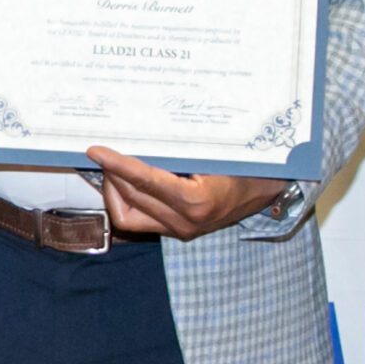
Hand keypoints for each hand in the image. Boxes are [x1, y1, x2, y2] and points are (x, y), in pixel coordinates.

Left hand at [84, 149, 284, 240]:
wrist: (269, 191)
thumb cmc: (247, 166)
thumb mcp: (217, 153)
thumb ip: (180, 149)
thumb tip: (140, 131)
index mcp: (196, 202)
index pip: (145, 181)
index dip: (117, 164)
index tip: (95, 151)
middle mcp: (184, 221)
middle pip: (130, 197)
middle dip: (112, 173)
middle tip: (105, 151)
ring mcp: (179, 230)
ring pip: (127, 215)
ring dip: (114, 191)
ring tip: (114, 168)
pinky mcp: (176, 232)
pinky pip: (137, 221)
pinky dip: (126, 201)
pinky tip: (125, 183)